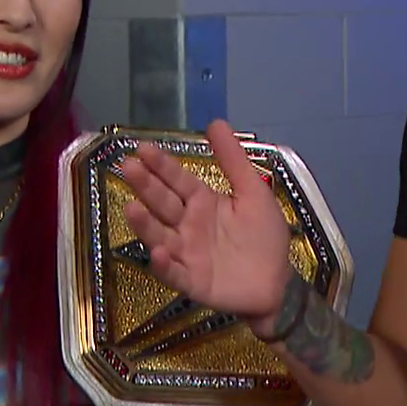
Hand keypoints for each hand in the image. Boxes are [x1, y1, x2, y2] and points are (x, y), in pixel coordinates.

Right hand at [118, 120, 293, 333]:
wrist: (278, 283)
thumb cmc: (264, 237)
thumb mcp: (253, 193)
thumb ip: (234, 160)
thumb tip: (215, 122)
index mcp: (203, 203)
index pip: (177, 180)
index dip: (161, 165)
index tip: (141, 148)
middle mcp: (188, 226)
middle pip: (163, 203)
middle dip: (145, 186)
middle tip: (127, 166)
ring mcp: (187, 254)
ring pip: (161, 236)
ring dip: (145, 224)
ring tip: (131, 208)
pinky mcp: (192, 281)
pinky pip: (175, 273)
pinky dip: (164, 265)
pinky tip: (158, 252)